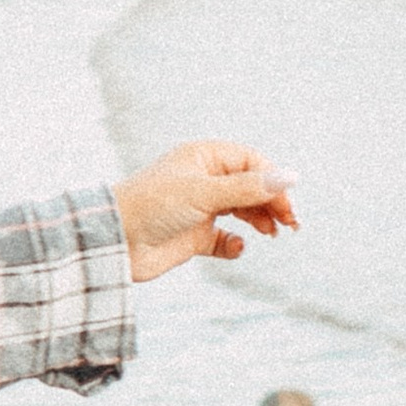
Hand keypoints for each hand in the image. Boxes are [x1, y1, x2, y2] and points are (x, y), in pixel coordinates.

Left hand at [114, 139, 295, 281]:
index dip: (272, 181)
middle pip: (251, 187)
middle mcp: (204, 181)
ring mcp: (199, 209)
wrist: (115, 240)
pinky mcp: (193, 237)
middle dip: (271, 203)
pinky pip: (224, 239)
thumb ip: (249, 188)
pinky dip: (235, 244)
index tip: (286, 204)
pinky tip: (237, 247)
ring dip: (259, 221)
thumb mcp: (205, 192)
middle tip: (289, 224)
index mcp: (204, 158)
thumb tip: (291, 176)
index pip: (251, 163)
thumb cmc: (153, 205)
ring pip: (242, 211)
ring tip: (272, 233)